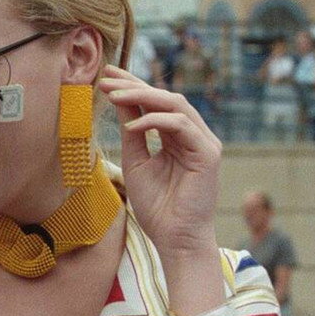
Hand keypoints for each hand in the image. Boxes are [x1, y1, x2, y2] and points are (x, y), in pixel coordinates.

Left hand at [97, 65, 221, 257]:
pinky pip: (181, 125)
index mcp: (177, 138)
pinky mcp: (208, 153)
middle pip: (166, 98)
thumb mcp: (136, 162)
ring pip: (175, 105)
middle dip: (134, 84)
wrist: (174, 239)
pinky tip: (132, 124)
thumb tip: (119, 102)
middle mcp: (193, 136)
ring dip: (142, 96)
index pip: (155, 104)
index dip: (132, 87)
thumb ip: (131, 134)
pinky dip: (155, 121)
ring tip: (113, 94)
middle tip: (107, 76)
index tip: (106, 76)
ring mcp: (204, 143)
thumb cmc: (156, 207)